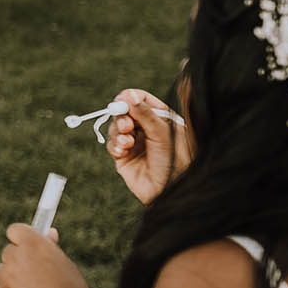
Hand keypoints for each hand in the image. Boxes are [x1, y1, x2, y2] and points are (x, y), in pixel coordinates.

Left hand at [0, 223, 90, 287]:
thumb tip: (49, 232)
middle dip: (20, 257)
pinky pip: (3, 286)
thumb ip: (53, 249)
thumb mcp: (67, 266)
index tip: (31, 244)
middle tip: (38, 270)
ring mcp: (5, 273)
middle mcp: (15, 255)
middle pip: (10, 250)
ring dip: (15, 274)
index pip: (16, 229)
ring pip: (5, 268)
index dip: (22, 237)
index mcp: (33, 243)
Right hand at [106, 88, 192, 204]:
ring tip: (127, 143)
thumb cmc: (175, 162)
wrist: (169, 192)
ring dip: (118, 133)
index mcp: (162, 119)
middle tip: (126, 126)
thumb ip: (145, 113)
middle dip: (122, 116)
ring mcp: (135, 143)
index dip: (130, 98)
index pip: (142, 99)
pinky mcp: (124, 157)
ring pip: (116, 127)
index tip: (122, 100)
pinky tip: (123, 152)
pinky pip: (112, 144)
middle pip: (125, 112)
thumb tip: (128, 95)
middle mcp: (147, 129)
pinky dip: (115, 146)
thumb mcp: (163, 133)